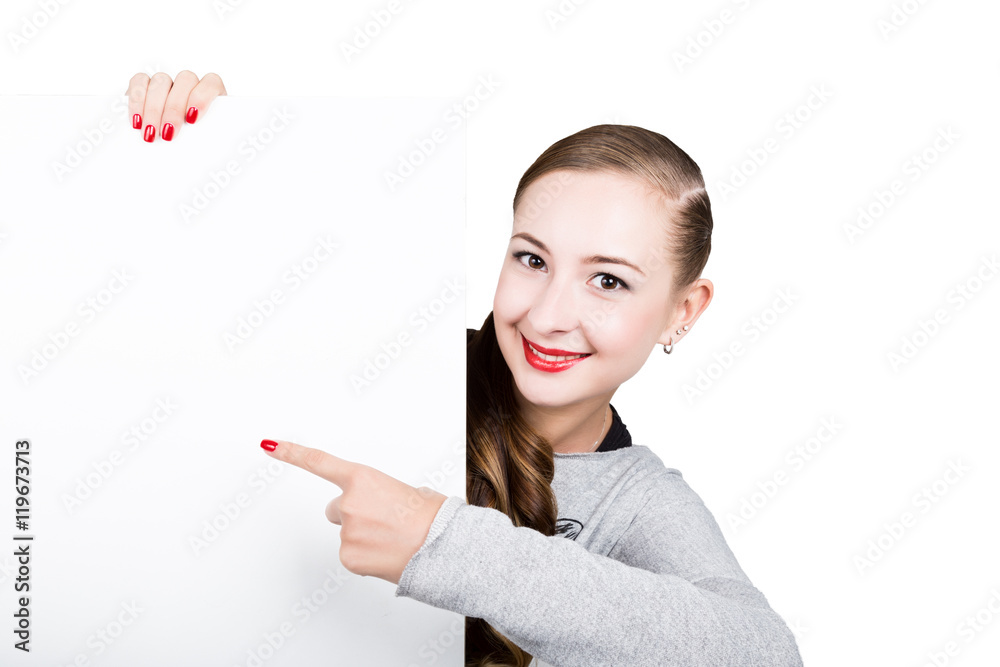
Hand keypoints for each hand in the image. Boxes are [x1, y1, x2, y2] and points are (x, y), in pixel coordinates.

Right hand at [125, 70, 226, 142]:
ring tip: (150, 133)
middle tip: (168, 133)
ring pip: (162, 80)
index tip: (192, 119)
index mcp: (212, 95)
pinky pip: (139, 81)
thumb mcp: (207, 145)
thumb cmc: (196, 147)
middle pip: (185, 80)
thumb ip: (209, 140)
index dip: (202, 97)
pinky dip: (136, 101)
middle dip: (174, 109)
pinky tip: (137, 121)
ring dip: (154, 108)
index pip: (211, 82)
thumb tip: (215, 151)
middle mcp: (191, 84)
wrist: (176, 155)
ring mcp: (168, 82)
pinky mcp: (146, 85)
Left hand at [259, 439, 447, 585]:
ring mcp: (346, 532)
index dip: (291, 453)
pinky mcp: (348, 557)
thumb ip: (383, 493)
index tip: (270, 446)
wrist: (442, 550)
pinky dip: (366, 557)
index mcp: (363, 479)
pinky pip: (351, 555)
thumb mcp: (408, 492)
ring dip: (365, 537)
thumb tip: (382, 505)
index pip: (319, 462)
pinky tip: (387, 554)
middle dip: (355, 515)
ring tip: (393, 539)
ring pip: (347, 534)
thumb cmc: (432, 518)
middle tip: (384, 522)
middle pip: (337, 509)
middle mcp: (348, 503)